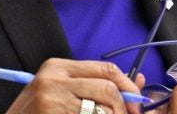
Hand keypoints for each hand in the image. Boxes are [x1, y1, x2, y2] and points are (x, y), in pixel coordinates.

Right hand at [6, 58, 143, 113]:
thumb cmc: (36, 113)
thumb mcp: (61, 92)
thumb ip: (95, 85)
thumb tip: (140, 82)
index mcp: (58, 66)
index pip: (106, 69)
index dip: (128, 86)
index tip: (136, 104)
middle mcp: (54, 79)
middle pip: (107, 89)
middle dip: (123, 108)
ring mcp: (52, 100)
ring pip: (102, 110)